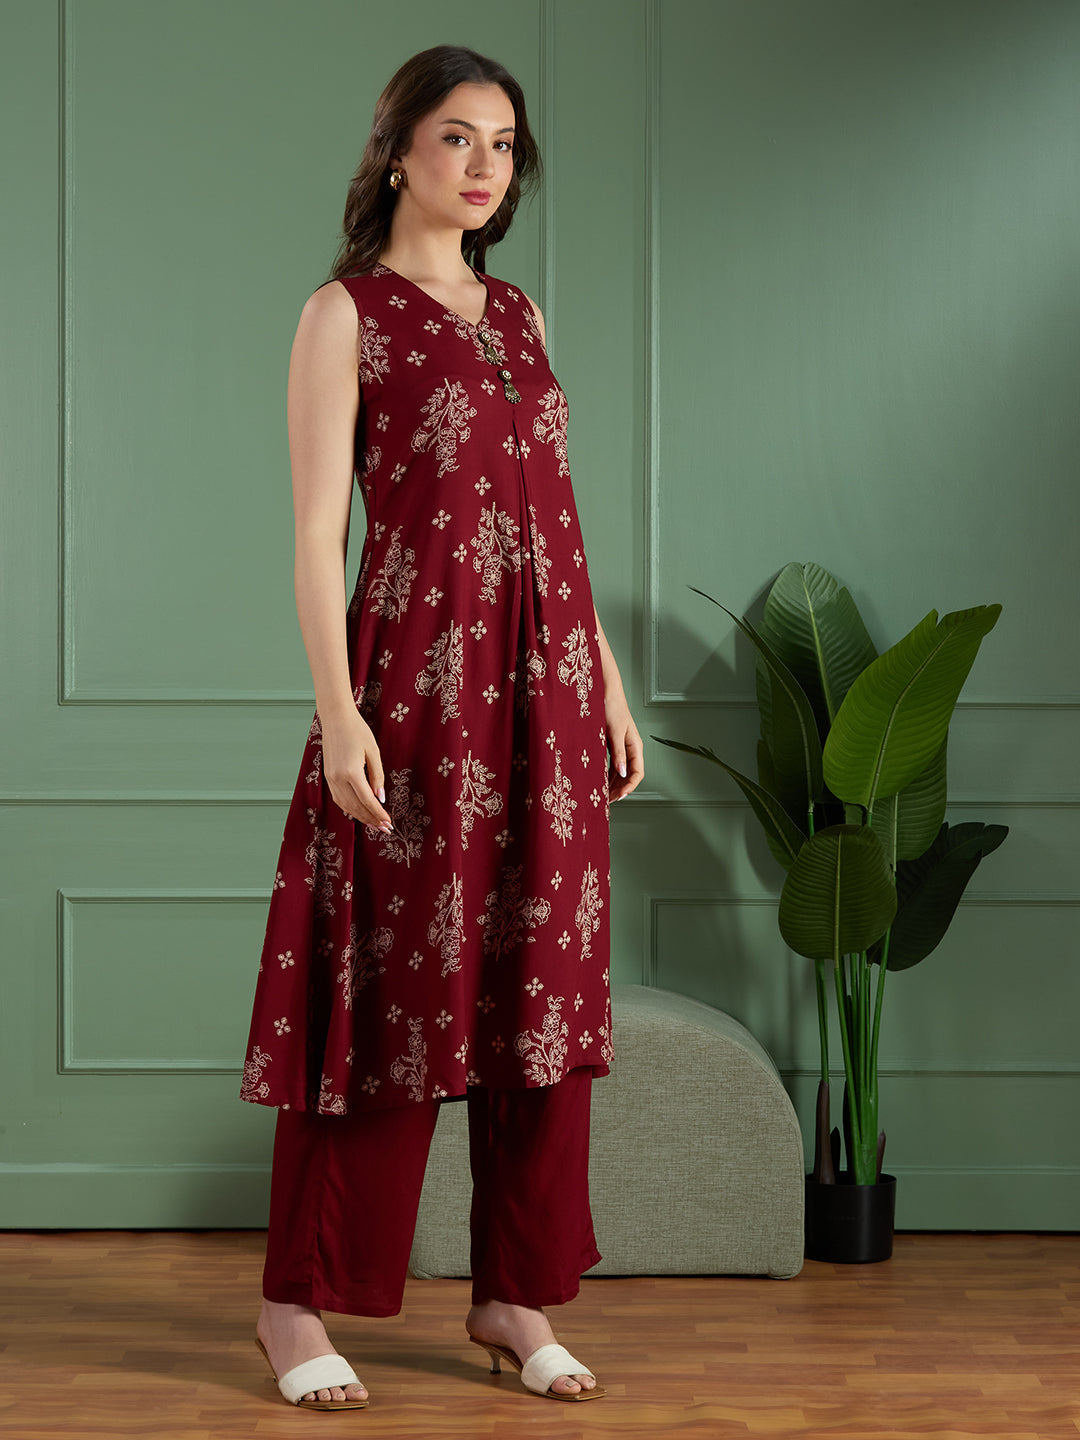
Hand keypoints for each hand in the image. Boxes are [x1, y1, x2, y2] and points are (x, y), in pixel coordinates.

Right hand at [320, 710, 392, 830]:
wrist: (336, 718)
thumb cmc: (358, 731)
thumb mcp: (373, 752)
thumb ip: (377, 776)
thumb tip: (380, 797)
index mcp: (351, 772)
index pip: (367, 800)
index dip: (378, 814)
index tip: (389, 823)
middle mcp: (337, 778)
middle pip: (355, 807)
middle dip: (371, 820)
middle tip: (385, 829)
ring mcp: (330, 778)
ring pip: (345, 806)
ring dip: (360, 817)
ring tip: (375, 824)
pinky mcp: (328, 776)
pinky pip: (338, 798)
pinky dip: (349, 808)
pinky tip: (359, 812)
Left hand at [603, 688, 643, 801]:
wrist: (604, 691)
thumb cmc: (611, 707)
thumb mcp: (614, 731)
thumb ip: (618, 753)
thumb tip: (623, 773)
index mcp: (635, 745)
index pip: (638, 772)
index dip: (630, 786)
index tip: (619, 797)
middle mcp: (631, 748)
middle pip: (629, 775)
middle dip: (620, 789)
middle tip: (607, 801)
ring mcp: (622, 747)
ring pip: (621, 772)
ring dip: (613, 784)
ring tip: (603, 796)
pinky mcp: (613, 744)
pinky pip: (613, 765)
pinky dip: (608, 775)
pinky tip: (600, 782)